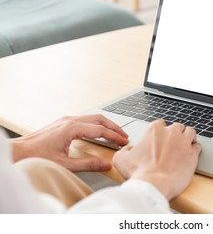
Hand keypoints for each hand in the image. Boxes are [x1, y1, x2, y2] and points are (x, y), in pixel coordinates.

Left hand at [11, 115, 128, 171]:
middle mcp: (69, 120)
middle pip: (99, 118)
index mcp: (71, 128)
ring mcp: (66, 119)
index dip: (114, 136)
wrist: (19, 151)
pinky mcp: (63, 122)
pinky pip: (85, 119)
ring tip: (115, 133)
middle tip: (124, 136)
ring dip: (105, 124)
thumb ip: (87, 165)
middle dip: (114, 127)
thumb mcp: (65, 164)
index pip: (99, 130)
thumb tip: (105, 164)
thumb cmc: (37, 156)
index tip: (123, 141)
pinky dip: (96, 124)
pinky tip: (99, 132)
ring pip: (92, 117)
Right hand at [113, 120, 200, 200]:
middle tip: (173, 144)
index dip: (161, 133)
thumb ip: (124, 150)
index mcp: (155, 129)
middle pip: (177, 126)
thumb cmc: (138, 172)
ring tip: (185, 145)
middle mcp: (171, 132)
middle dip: (175, 134)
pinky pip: (197, 146)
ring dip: (188, 137)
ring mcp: (184, 141)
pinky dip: (195, 149)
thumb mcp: (121, 159)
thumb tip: (128, 149)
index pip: (161, 124)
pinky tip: (190, 155)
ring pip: (190, 132)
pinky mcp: (193, 153)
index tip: (160, 140)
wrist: (154, 185)